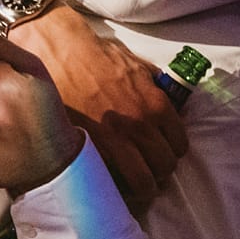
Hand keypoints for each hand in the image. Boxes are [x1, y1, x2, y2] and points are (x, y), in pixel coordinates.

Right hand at [9, 4, 186, 208]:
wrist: (60, 53)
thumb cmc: (95, 55)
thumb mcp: (136, 64)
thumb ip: (155, 85)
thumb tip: (166, 97)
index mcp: (156, 106)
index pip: (179, 145)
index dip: (172, 151)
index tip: (163, 153)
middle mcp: (140, 127)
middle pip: (165, 167)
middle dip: (159, 171)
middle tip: (149, 170)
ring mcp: (115, 141)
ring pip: (143, 181)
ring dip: (142, 185)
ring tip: (134, 184)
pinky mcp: (90, 149)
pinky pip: (112, 179)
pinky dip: (116, 184)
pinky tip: (112, 179)